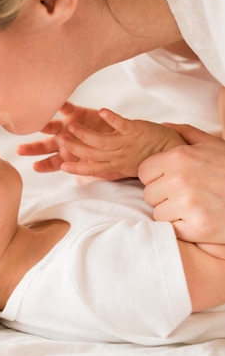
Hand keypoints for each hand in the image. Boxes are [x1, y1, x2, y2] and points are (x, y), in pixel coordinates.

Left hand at [17, 102, 111, 173]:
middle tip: (19, 150)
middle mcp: (63, 142)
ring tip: (33, 124)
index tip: (35, 167)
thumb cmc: (104, 153)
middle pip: (43, 146)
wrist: (116, 136)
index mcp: (67, 156)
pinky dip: (60, 104)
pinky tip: (54, 102)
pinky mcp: (75, 113)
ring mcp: (67, 127)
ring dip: (41, 125)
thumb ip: (89, 171)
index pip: (52, 163)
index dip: (44, 166)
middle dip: (31, 149)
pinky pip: (65, 107)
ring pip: (49, 126)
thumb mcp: (98, 165)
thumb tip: (88, 180)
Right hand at [57, 108, 182, 177]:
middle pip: (93, 154)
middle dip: (75, 149)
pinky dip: (112, 118)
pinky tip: (101, 111)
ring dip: (86, 134)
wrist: (174, 150)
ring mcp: (127, 143)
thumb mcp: (127, 167)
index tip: (61, 166)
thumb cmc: (149, 157)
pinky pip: (122, 124)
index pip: (93, 168)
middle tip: (60, 142)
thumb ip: (109, 166)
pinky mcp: (136, 130)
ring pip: (103, 141)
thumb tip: (91, 171)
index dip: (77, 168)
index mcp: (116, 165)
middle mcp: (119, 156)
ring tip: (72, 126)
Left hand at [139, 124, 224, 243]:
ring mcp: (188, 204)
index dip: (156, 178)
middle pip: (149, 194)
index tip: (172, 181)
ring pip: (158, 214)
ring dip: (173, 213)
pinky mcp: (198, 228)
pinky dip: (184, 228)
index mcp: (179, 157)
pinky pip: (173, 230)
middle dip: (163, 196)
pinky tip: (200, 219)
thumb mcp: (212, 144)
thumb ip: (184, 133)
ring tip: (194, 207)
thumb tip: (162, 126)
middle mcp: (180, 179)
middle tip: (187, 195)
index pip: (144, 172)